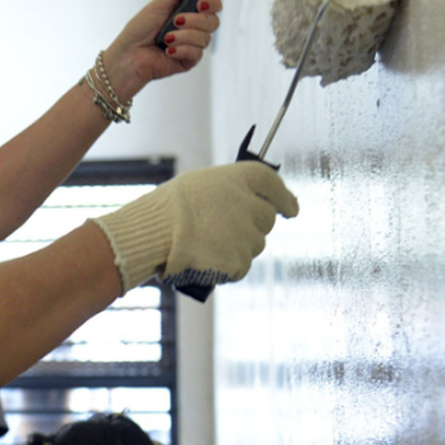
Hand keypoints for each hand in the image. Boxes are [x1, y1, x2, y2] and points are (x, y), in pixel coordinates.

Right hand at [92, 162, 298, 292]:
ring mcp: (246, 235)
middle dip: (252, 226)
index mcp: (239, 178)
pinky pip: (240, 266)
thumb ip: (228, 193)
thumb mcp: (199, 186)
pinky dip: (226, 266)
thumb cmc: (168, 208)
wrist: (153, 233)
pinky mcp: (239, 261)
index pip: (272, 183)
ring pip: (253, 245)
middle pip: (266, 219)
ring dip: (236, 247)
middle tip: (223, 230)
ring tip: (205, 244)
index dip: (283, 197)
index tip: (291, 209)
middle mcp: (249, 205)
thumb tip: (245, 207)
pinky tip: (205, 259)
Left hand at [100, 0, 222, 99]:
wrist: (127, 56)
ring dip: (183, 36)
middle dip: (195, 20)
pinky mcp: (188, 60)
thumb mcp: (159, 5)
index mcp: (187, 12)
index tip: (201, 2)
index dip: (212, 3)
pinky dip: (181, 49)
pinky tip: (168, 50)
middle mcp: (192, 28)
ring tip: (165, 38)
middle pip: (213, 21)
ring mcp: (191, 45)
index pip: (212, 5)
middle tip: (176, 21)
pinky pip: (197, 53)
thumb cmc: (137, 32)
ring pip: (205, 38)